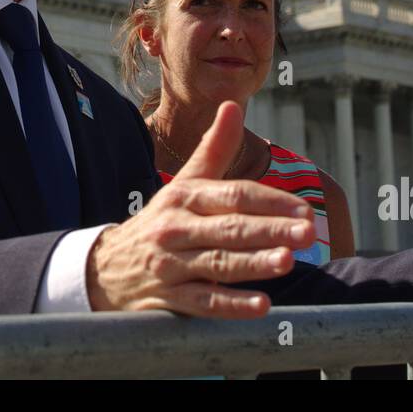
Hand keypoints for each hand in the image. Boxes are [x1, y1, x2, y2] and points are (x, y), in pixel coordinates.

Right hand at [85, 101, 315, 316]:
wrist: (104, 269)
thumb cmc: (159, 222)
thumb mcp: (184, 184)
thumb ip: (214, 149)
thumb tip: (233, 105)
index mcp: (185, 197)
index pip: (233, 196)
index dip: (270, 201)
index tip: (303, 209)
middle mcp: (176, 229)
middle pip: (229, 228)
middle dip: (270, 230)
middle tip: (307, 233)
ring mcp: (171, 265)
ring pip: (218, 264)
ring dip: (255, 264)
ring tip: (288, 262)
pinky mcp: (168, 299)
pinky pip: (204, 302)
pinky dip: (232, 305)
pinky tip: (261, 306)